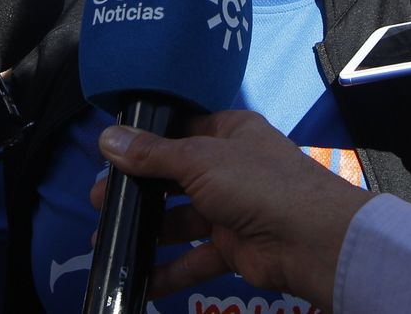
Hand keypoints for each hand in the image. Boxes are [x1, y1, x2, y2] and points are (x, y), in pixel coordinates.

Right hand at [93, 111, 370, 308]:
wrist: (310, 239)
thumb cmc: (256, 183)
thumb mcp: (198, 159)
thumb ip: (151, 155)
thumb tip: (107, 139)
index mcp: (228, 133)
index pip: (181, 131)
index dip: (146, 142)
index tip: (110, 154)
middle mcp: (229, 168)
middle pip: (175, 178)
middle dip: (138, 191)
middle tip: (100, 202)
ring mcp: (231, 210)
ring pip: (180, 221)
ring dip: (146, 232)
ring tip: (107, 240)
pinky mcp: (232, 248)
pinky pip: (193, 259)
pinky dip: (168, 271)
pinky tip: (138, 280)